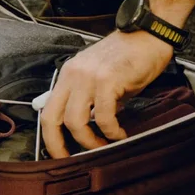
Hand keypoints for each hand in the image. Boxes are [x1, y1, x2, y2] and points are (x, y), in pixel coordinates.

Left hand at [40, 0, 194, 157]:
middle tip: (75, 159)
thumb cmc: (127, 57)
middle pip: (52, 118)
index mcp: (68, 75)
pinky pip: (104, 116)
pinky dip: (111, 131)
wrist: (147, 34)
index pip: (47, 111)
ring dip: (90, 141)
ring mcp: (88, 77)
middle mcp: (73, 75)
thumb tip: (84, 129)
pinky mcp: (108, 80)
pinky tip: (120, 134)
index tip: (60, 155)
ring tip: (104, 144)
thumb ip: (89, 100)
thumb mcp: (99, 78)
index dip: (50, 138)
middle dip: (60, 145)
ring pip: (75, 121)